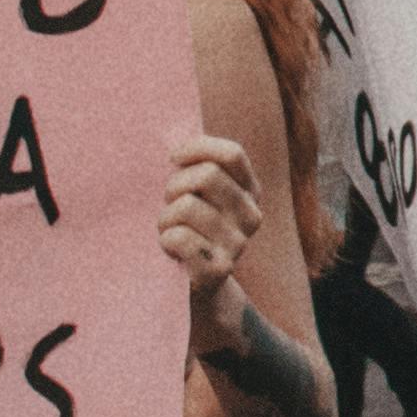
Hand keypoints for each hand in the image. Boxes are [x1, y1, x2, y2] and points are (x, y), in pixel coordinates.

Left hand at [163, 127, 264, 349]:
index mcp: (249, 191)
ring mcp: (238, 245)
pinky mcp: (217, 271)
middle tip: (168, 204)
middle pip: (206, 176)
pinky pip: (179, 238)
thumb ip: (193, 164)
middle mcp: (251, 217)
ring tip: (168, 231)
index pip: (231, 154)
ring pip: (187, 207)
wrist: (191, 291)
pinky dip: (165, 241)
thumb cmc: (184, 230)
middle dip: (174, 186)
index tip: (173, 158)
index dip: (197, 149)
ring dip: (165, 218)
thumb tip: (168, 125)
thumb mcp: (195, 194)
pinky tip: (169, 251)